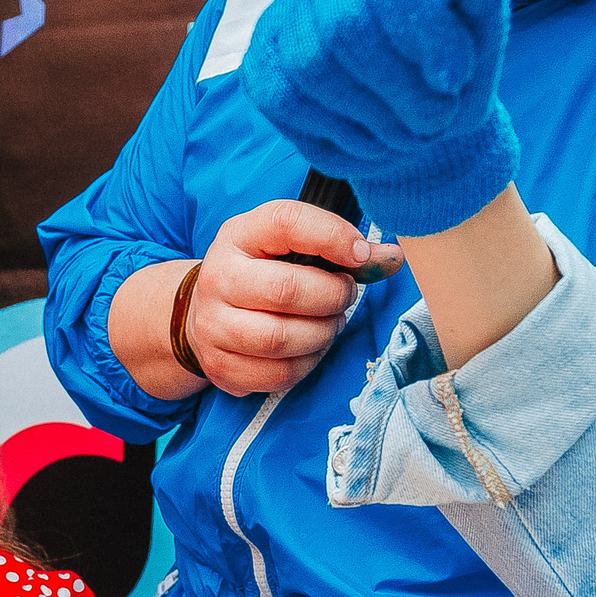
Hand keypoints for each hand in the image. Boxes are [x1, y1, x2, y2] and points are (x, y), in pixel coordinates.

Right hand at [182, 201, 402, 395]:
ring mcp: (213, 326)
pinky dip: (307, 364)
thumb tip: (391, 258)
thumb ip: (335, 243)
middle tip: (344, 296)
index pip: (286, 222)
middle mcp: (218, 279)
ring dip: (322, 334)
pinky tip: (309, 348)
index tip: (360, 254)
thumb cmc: (258, 271)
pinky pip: (278, 374)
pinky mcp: (220, 366)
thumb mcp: (287, 243)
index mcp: (238, 236)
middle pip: (287, 290)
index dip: (332, 236)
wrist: (204, 312)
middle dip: (333, 297)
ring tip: (328, 323)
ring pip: (281, 339)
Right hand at [241, 0, 516, 238]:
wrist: (417, 107)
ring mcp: (287, 8)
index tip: (457, 76)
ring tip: (410, 129)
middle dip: (402, 87)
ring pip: (314, 67)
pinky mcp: (261, 59)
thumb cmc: (452, 59)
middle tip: (438, 117)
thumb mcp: (482, 20)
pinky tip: (371, 132)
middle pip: (347, 26)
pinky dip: (340, 130)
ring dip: (375, 116)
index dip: (425, 30)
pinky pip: (288, 99)